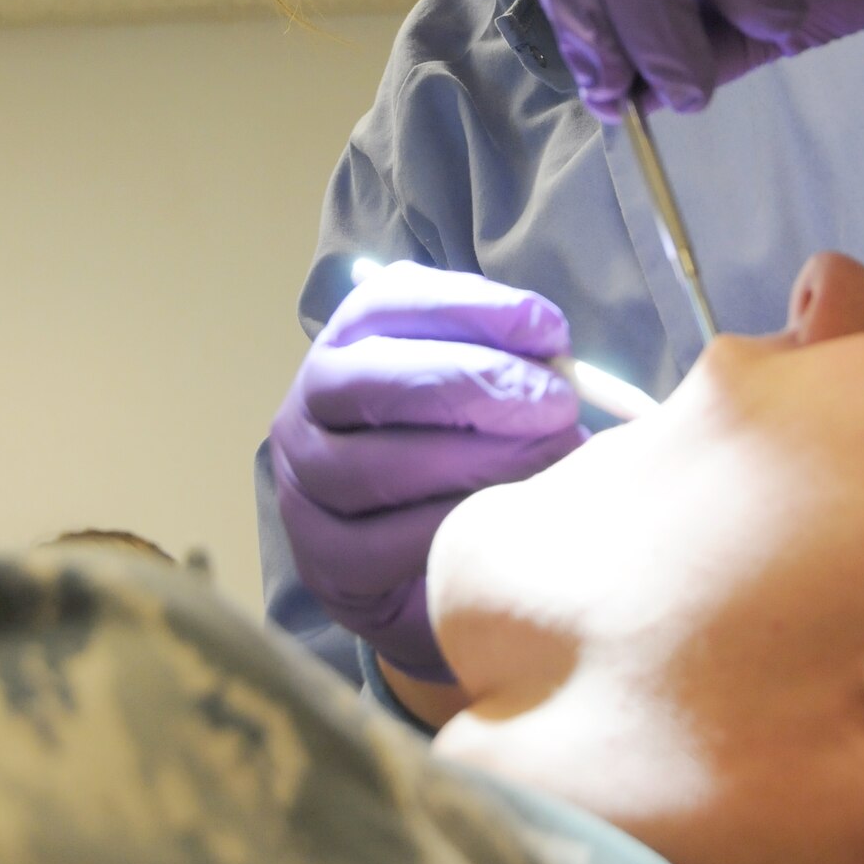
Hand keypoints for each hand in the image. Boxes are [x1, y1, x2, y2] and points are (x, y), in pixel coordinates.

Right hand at [270, 260, 586, 681]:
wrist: (413, 560)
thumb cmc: (456, 447)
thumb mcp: (471, 385)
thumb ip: (503, 357)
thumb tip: (557, 357)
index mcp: (347, 341)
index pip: (391, 302)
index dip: (473, 308)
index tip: (549, 330)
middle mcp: (309, 403)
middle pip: (380, 380)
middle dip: (479, 384)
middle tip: (558, 402)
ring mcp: (304, 483)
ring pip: (382, 466)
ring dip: (481, 460)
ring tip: (552, 458)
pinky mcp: (323, 559)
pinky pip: (386, 543)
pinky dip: (456, 527)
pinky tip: (510, 516)